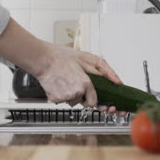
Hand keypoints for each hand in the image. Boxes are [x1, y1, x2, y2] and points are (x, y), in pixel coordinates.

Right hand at [0, 18, 121, 108]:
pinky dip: (61, 94)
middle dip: (81, 96)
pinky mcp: (55, 99)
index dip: (93, 99)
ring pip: (72, 102)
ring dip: (70, 95)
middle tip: (74, 84)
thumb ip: (104, 69)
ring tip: (65, 80)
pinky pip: (62, 100)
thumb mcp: (87, 58)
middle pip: (83, 103)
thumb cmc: (62, 57)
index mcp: (85, 83)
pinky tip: (58, 84)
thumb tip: (117, 81)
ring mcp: (65, 97)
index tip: (90, 97)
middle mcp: (76, 92)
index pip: (94, 102)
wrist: (42, 59)